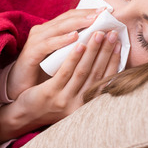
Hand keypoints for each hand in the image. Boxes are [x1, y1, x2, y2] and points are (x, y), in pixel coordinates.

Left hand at [0, 30, 120, 143]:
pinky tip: (79, 44)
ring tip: (98, 33)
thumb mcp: (74, 96)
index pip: (106, 79)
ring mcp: (64, 99)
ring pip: (82, 71)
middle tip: (112, 32)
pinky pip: (64, 73)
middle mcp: (79, 103)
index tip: (120, 43)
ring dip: (92, 50)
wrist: (27, 115)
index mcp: (88, 103)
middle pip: (97, 73)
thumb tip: (106, 60)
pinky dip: (73, 58)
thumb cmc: (53, 101)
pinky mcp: (50, 94)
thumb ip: (87, 83)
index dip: (114, 60)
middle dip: (106, 51)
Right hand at [6, 7, 104, 100]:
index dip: (89, 12)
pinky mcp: (30, 53)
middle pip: (66, 18)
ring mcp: (35, 41)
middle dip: (86, 14)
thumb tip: (102, 42)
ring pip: (58, 28)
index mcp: (51, 30)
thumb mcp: (63, 57)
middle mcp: (42, 31)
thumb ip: (76, 48)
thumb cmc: (44, 73)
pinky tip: (75, 38)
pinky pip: (47, 45)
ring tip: (93, 21)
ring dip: (77, 24)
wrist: (20, 87)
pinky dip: (61, 40)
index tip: (107, 11)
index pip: (72, 16)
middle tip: (103, 13)